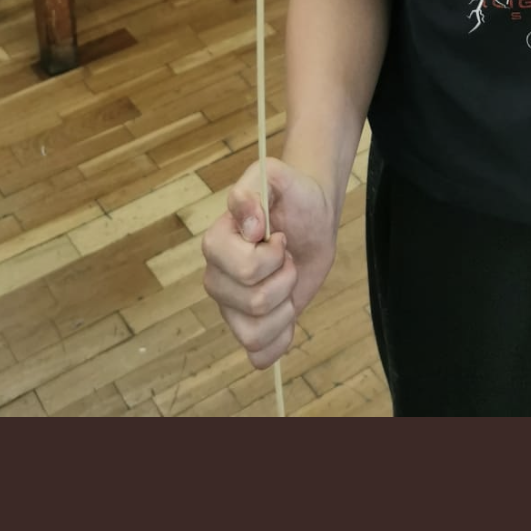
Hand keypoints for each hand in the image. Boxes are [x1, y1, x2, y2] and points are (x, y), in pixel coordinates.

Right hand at [202, 158, 337, 367]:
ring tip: (288, 283)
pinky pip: (257, 354)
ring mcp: (231, 305)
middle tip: (288, 257)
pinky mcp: (250, 326)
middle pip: (252, 303)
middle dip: (285, 280)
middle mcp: (217, 277)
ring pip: (253, 333)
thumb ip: (254, 190)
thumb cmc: (294, 196)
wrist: (312, 217)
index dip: (272, 257)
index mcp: (217, 243)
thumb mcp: (279, 176)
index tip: (281, 236)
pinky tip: (289, 317)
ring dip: (285, 309)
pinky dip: (278, 342)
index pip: (243, 269)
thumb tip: (250, 227)